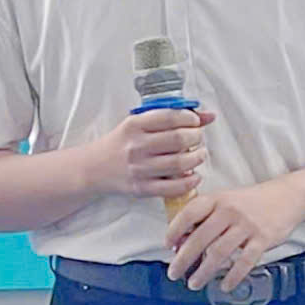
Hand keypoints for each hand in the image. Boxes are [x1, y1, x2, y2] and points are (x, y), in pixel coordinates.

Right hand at [99, 106, 215, 199]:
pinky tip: (194, 176)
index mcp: (135, 125)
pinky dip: (190, 182)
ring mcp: (139, 168)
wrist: (94, 168)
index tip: (195, 122)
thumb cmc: (122, 142)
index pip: (170, 117)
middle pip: (179, 139)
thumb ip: (172, 117)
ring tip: (198, 155)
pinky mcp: (141, 188)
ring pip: (180, 163)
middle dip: (197, 137)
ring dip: (197, 158)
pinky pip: (173, 187)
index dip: (190, 118)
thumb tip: (209, 116)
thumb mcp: (139, 124)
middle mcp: (136, 145)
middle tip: (198, 138)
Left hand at [166, 179, 304, 291]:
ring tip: (194, 284)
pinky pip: (244, 262)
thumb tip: (181, 242)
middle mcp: (229, 211)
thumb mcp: (226, 201)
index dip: (175, 230)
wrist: (288, 197)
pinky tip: (225, 286)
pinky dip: (233, 277)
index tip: (167, 246)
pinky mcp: (263, 239)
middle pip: (200, 238)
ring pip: (219, 253)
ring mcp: (247, 225)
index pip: (189, 213)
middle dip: (183, 259)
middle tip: (173, 273)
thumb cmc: (251, 202)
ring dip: (204, 272)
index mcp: (217, 199)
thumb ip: (205, 218)